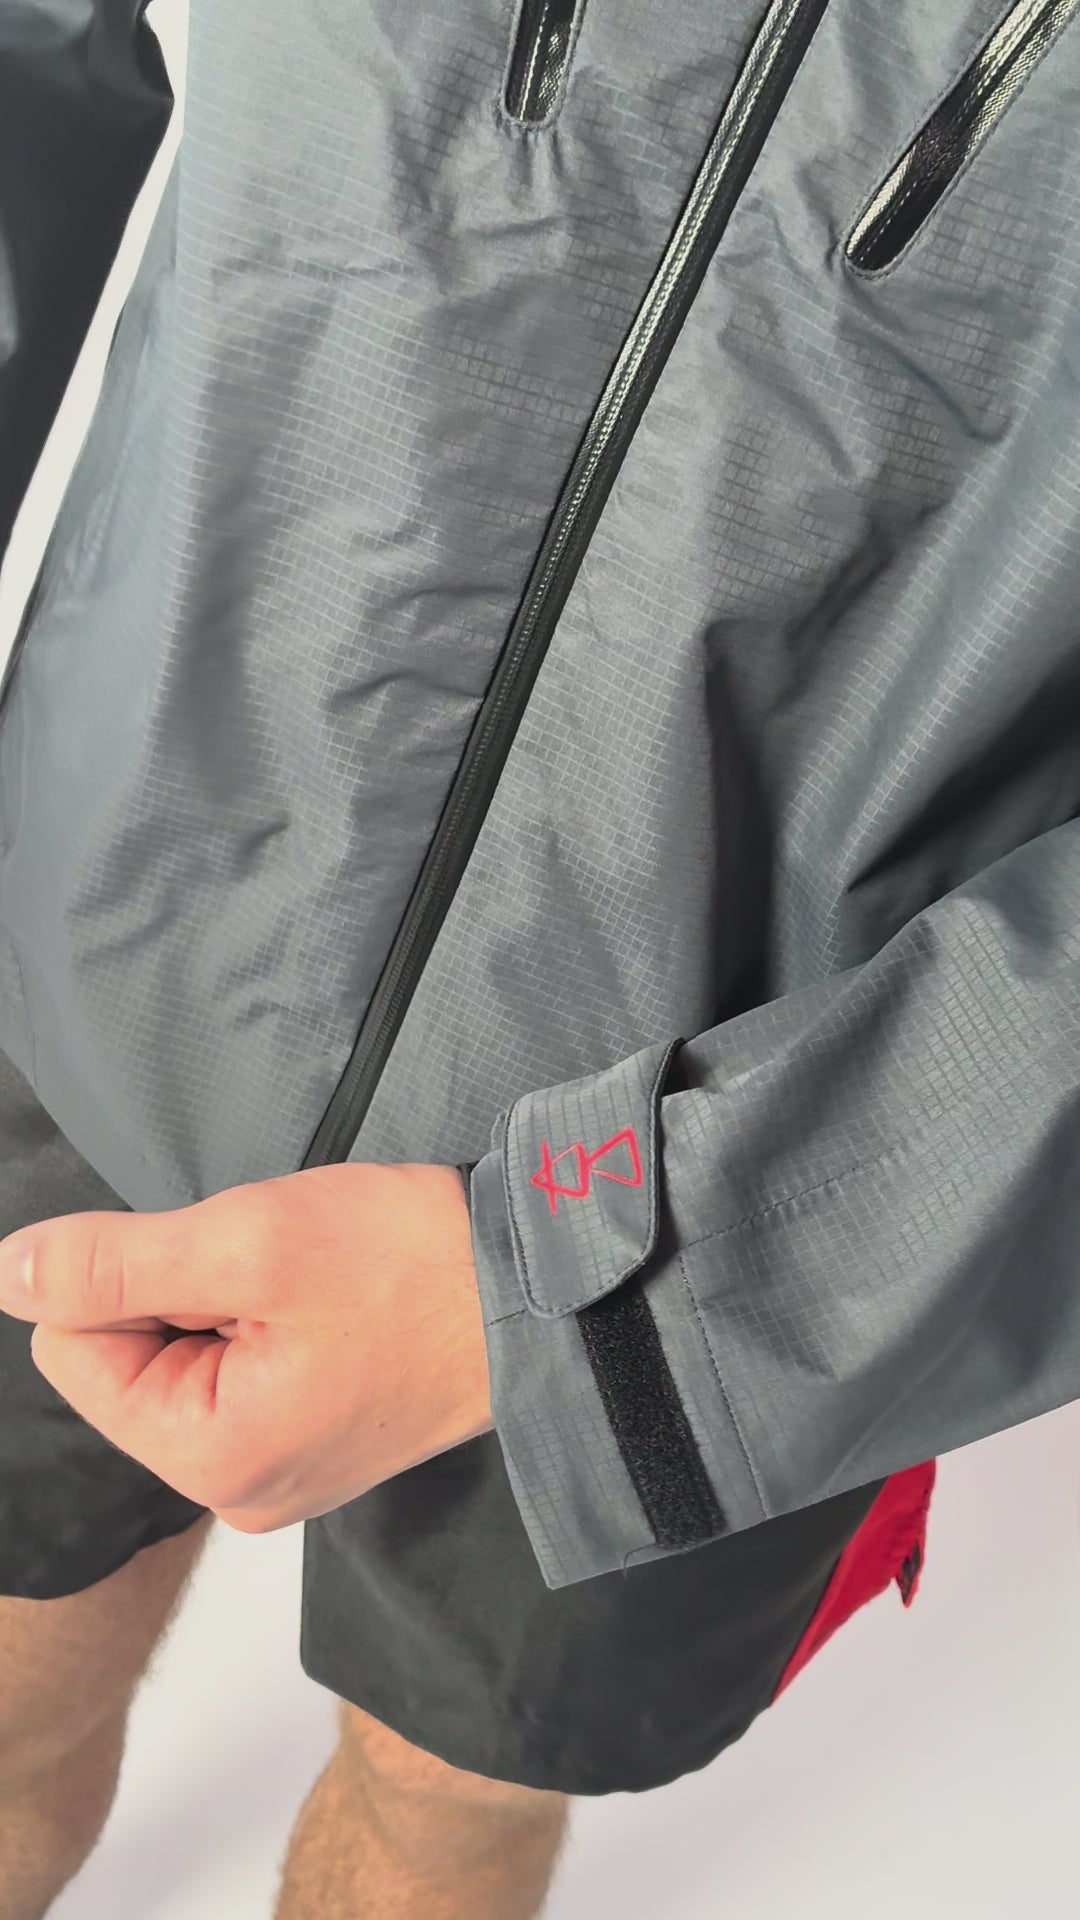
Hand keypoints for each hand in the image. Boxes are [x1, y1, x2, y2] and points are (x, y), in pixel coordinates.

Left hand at [0, 1163, 492, 1533]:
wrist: (545, 1294)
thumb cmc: (414, 1266)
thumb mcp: (248, 1240)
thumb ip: (114, 1263)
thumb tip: (10, 1275)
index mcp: (210, 1459)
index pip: (74, 1349)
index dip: (134, 1277)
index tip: (229, 1261)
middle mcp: (236, 1493)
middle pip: (127, 1362)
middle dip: (185, 1294)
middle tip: (281, 1275)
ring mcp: (276, 1477)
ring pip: (181, 1362)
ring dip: (228, 1304)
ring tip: (313, 1291)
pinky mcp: (310, 1446)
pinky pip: (235, 1376)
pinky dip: (265, 1325)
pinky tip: (329, 1311)